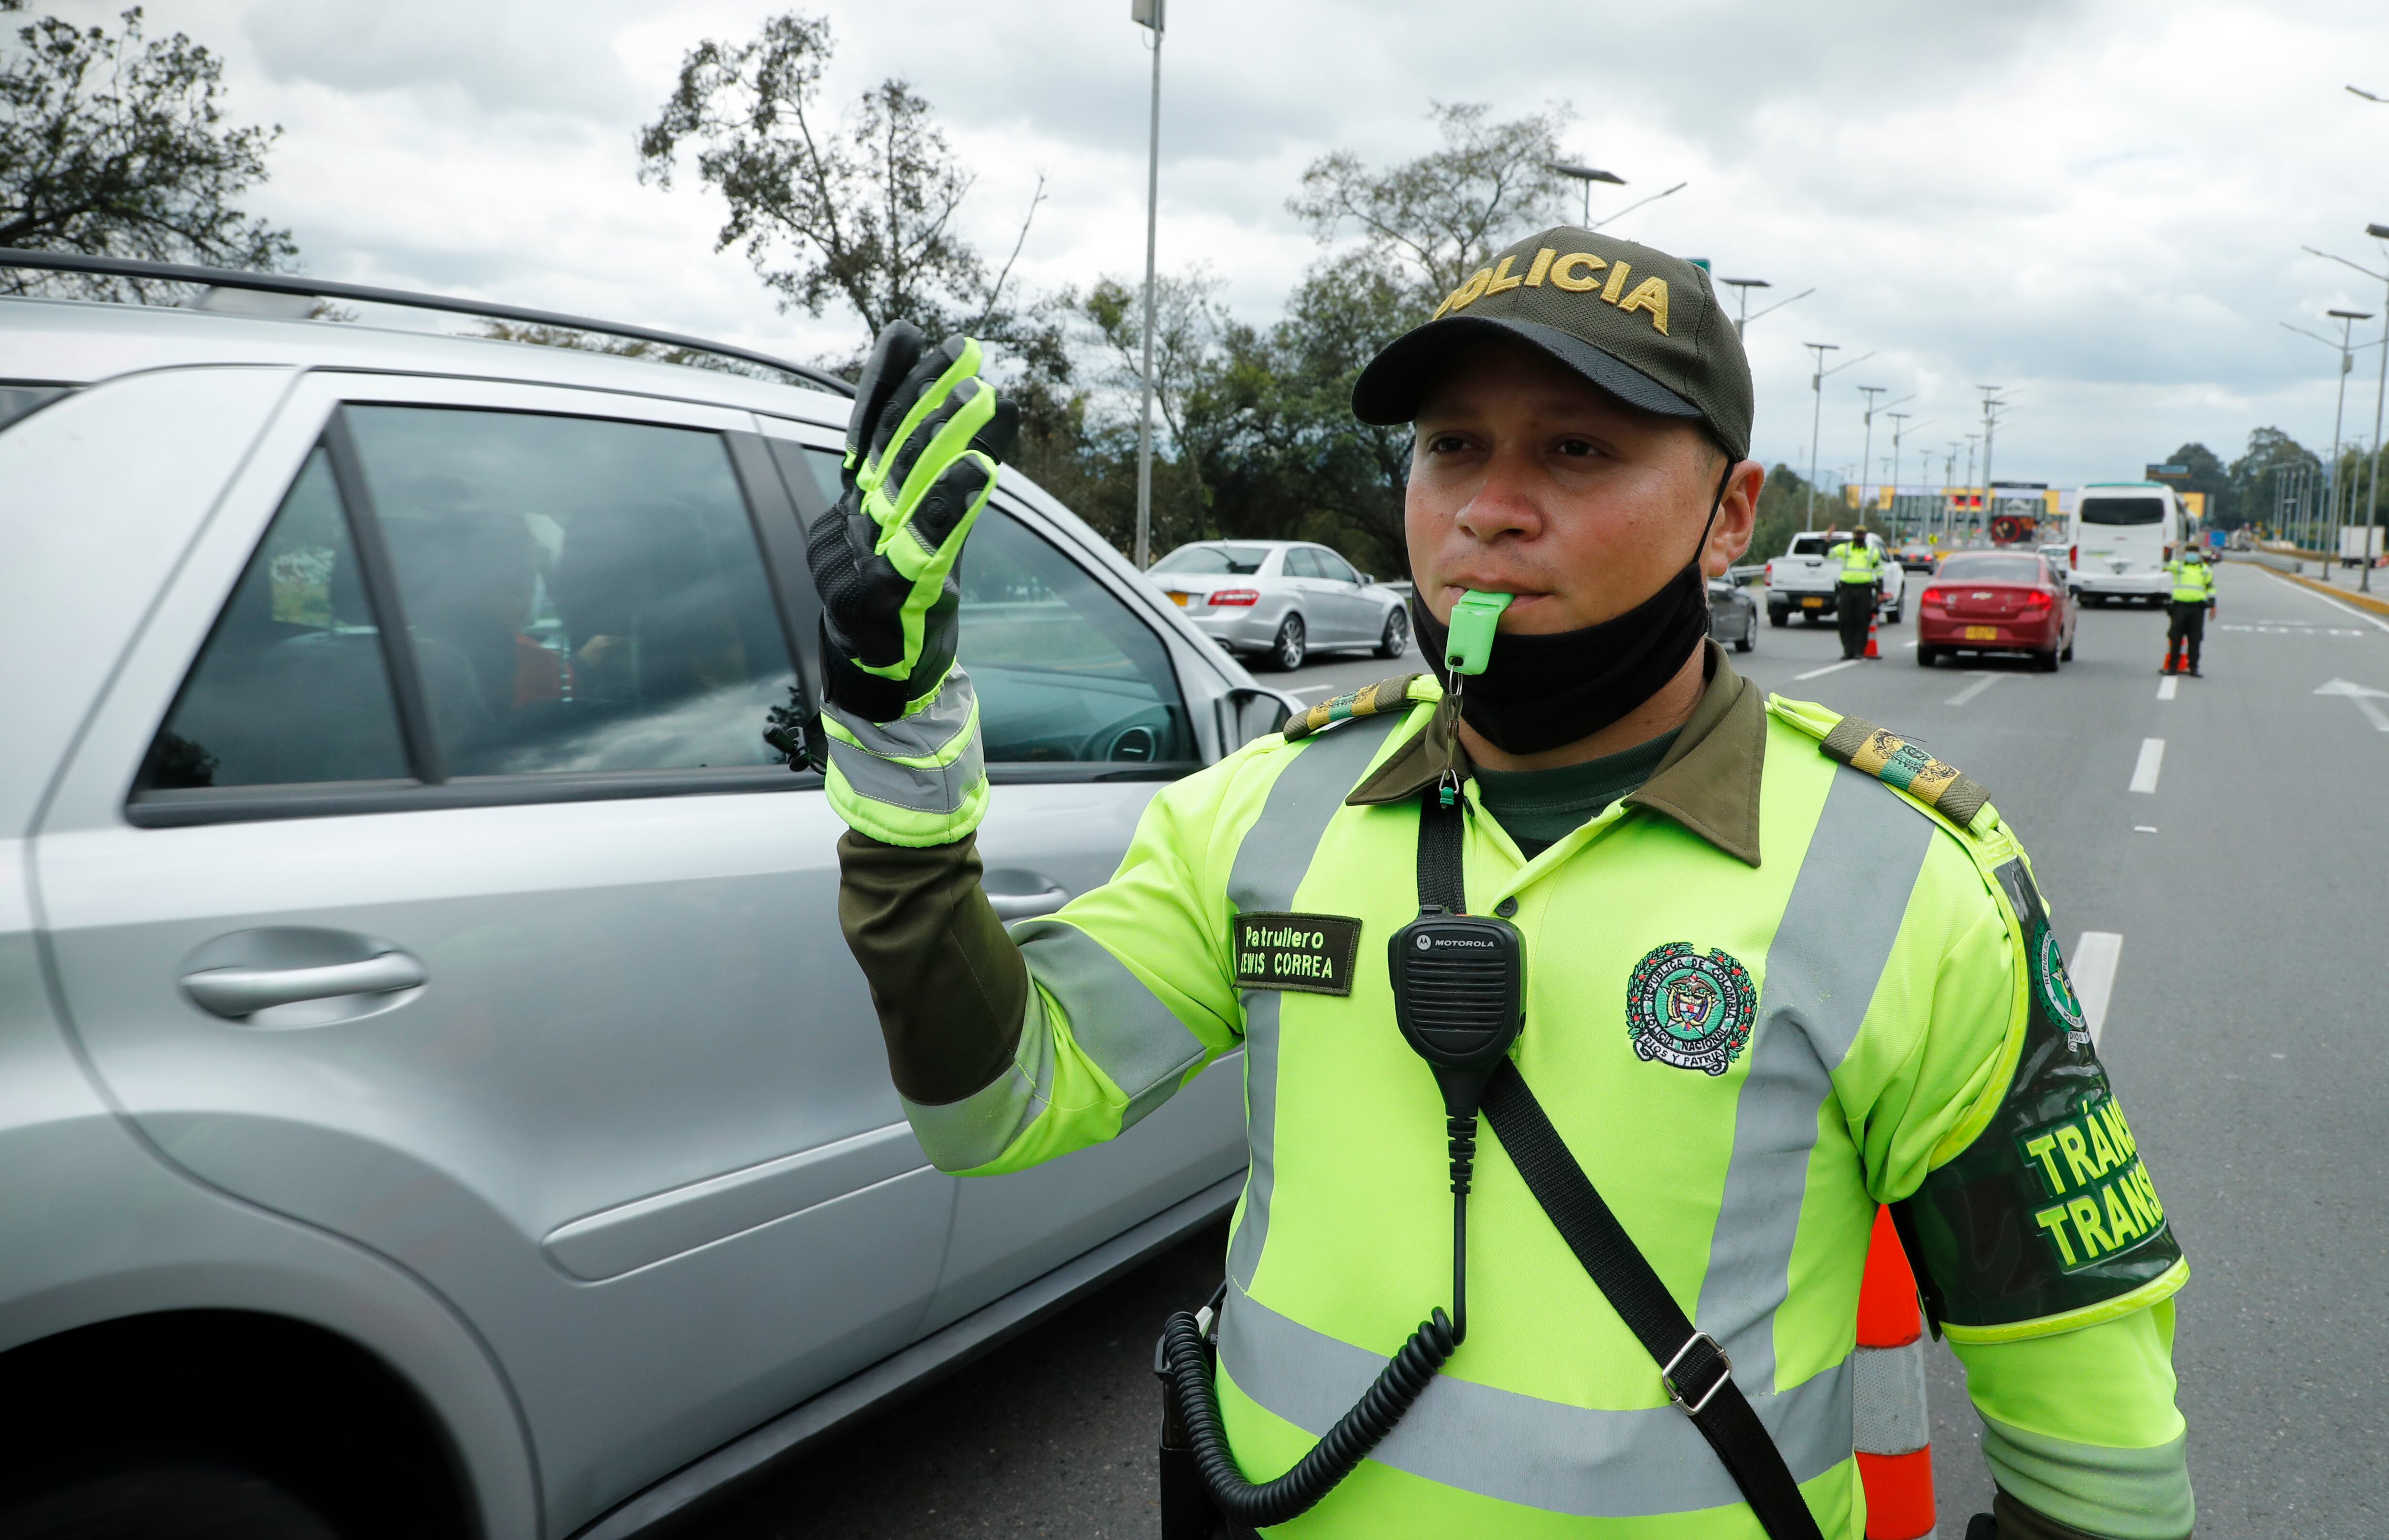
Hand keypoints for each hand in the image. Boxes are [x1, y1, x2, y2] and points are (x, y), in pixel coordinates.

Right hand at [807, 321, 1019, 722]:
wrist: (877, 675)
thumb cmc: (896, 593)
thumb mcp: (908, 526)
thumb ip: (919, 465)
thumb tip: (941, 395)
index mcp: (857, 499)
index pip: (870, 426)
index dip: (893, 381)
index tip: (921, 336)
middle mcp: (854, 520)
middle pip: (888, 445)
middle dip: (925, 396)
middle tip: (962, 353)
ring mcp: (864, 555)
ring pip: (904, 485)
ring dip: (943, 434)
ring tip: (981, 393)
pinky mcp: (884, 593)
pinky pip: (924, 541)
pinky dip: (951, 500)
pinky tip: (982, 466)